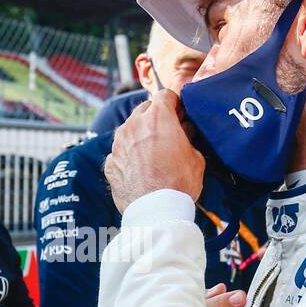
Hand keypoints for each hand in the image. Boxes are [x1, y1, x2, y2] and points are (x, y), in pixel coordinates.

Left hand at [104, 89, 204, 212]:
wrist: (155, 211)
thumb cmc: (179, 183)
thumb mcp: (196, 158)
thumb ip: (188, 138)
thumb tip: (185, 130)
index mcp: (158, 117)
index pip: (165, 95)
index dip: (175, 104)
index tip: (180, 114)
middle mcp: (134, 124)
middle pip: (144, 108)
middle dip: (155, 116)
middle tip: (167, 132)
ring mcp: (118, 143)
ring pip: (129, 128)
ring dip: (140, 134)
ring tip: (152, 152)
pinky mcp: (109, 162)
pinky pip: (119, 151)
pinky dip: (128, 155)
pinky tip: (139, 169)